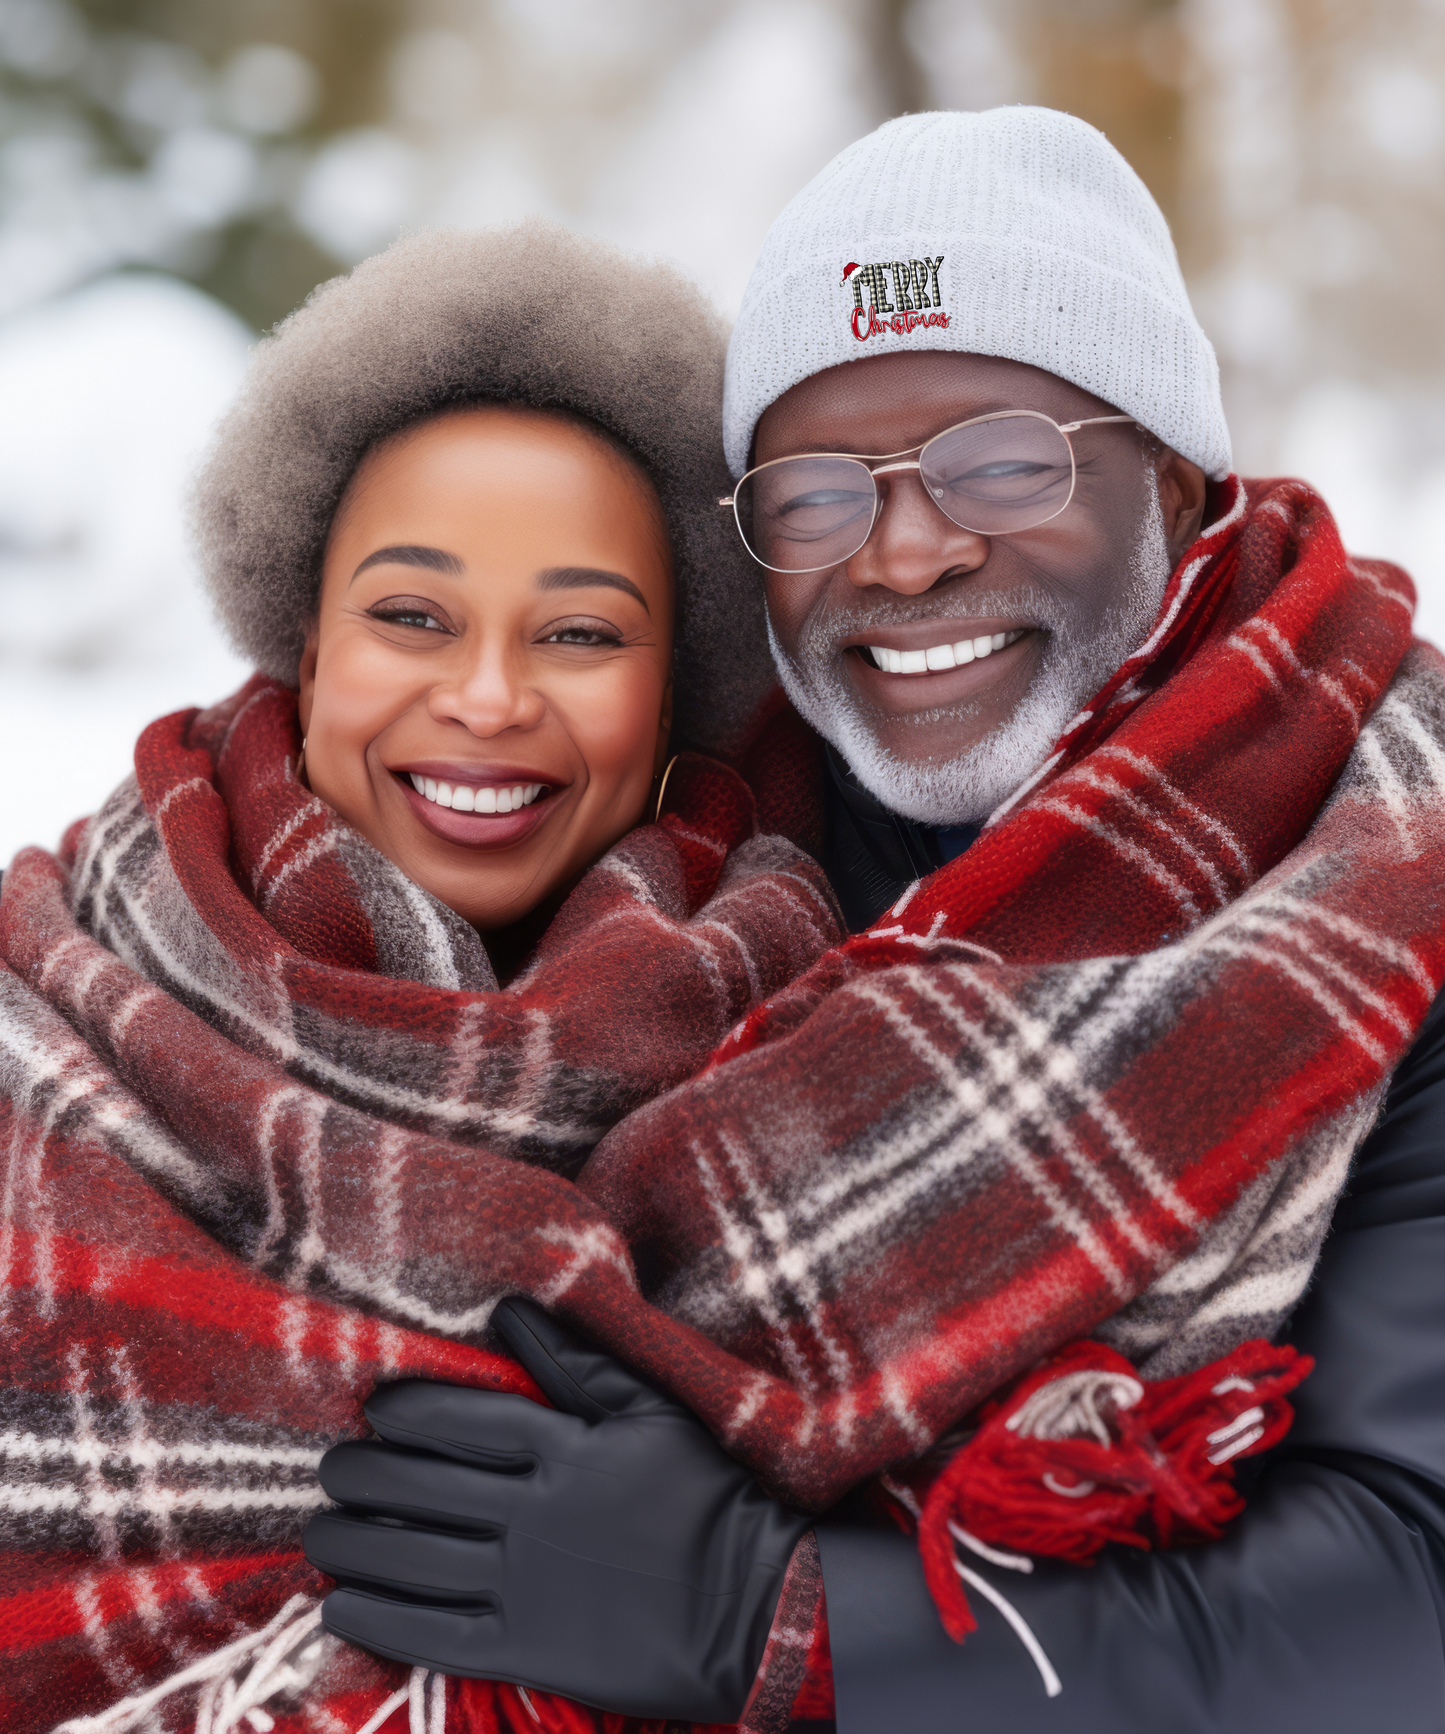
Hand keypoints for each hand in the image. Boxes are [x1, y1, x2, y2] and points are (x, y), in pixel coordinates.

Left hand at [303, 1299, 810, 1722]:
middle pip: (420, 1487)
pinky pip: (435, 1634)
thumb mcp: (654, 1412)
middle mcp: (531, 1511)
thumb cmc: (709, 1497)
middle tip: (330, 1470)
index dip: (407, 1412)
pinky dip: (381, 1620)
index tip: (375, 1409)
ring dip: (353, 1544)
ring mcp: (525, 1583)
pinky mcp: (528, 1649)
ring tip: (320, 1534)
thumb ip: (578, 1362)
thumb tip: (510, 1310)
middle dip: (362, 1476)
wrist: (760, 1604)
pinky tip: (341, 1608)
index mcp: (562, 1447)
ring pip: (413, 1558)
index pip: (461, 1420)